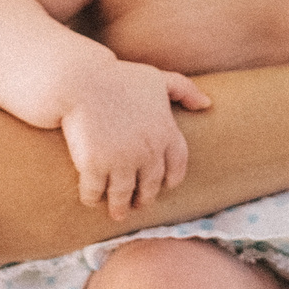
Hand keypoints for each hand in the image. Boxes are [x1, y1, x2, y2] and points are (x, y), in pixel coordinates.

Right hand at [59, 62, 213, 218]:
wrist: (80, 79)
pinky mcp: (94, 165)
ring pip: (123, 195)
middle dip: (143, 198)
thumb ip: (184, 89)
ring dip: (119, 207)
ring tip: (116, 212)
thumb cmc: (118, 77)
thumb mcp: (156, 78)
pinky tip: (91, 198)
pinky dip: (92, 198)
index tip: (162, 185)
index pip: (176, 167)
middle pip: (150, 186)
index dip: (170, 179)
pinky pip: (94, 192)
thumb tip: (207, 104)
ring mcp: (121, 160)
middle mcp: (147, 151)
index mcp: (165, 133)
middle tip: (136, 204)